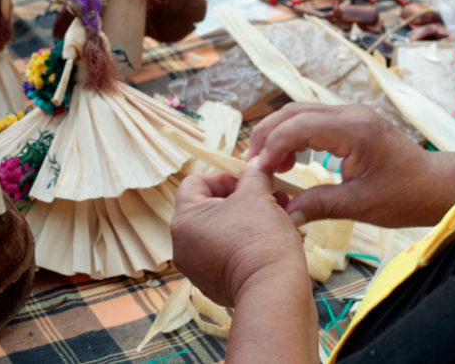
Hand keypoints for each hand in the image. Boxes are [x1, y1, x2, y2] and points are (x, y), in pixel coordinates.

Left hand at [172, 161, 307, 307]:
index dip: (223, 176)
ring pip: (216, 232)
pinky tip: (264, 243)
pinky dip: (240, 245)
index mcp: (184, 220)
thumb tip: (257, 162)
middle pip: (205, 208)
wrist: (273, 291)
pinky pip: (222, 255)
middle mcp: (181, 245)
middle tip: (264, 197)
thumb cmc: (261, 238)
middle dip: (237, 199)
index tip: (247, 183)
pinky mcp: (211, 285)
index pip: (194, 182)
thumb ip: (253, 174)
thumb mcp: (258, 195)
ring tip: (270, 218)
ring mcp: (195, 269)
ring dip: (241, 220)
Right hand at [248, 103, 454, 227]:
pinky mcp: (353, 124)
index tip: (257, 172)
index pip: (298, 127)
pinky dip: (296, 136)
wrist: (437, 185)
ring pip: (302, 113)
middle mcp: (351, 115)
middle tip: (253, 166)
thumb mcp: (360, 205)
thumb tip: (282, 215)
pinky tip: (291, 160)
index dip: (271, 147)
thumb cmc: (406, 196)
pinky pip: (315, 121)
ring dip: (280, 135)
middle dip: (268, 136)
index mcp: (354, 130)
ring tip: (270, 166)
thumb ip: (318, 206)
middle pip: (294, 112)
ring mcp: (352, 116)